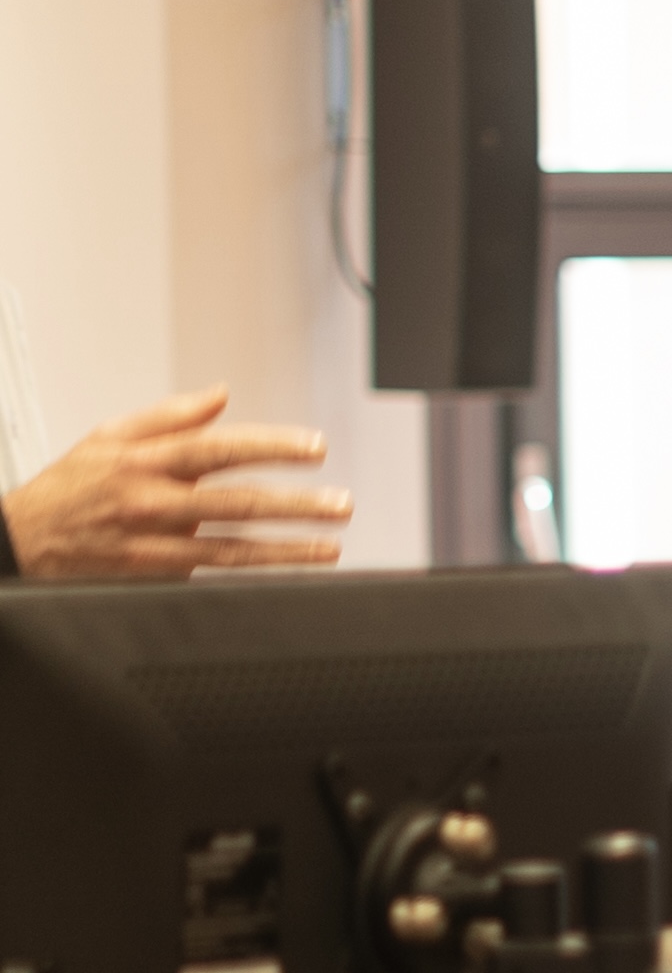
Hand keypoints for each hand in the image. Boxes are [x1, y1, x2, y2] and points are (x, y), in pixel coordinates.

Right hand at [8, 388, 346, 577]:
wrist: (23, 542)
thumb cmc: (69, 488)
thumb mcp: (107, 435)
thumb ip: (169, 415)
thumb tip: (219, 396)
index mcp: (144, 461)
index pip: (219, 448)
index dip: (271, 447)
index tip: (314, 447)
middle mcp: (153, 502)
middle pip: (236, 502)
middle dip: (296, 504)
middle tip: (339, 503)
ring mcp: (156, 544)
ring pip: (233, 548)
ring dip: (288, 549)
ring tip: (330, 546)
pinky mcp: (156, 576)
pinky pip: (213, 574)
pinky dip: (255, 574)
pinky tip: (289, 571)